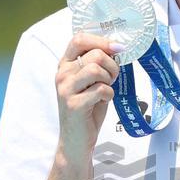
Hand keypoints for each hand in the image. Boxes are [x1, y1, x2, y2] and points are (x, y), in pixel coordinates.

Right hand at [55, 33, 122, 164]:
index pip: (79, 39)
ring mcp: (66, 89)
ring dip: (110, 79)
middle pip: (95, 54)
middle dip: (112, 65)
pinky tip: (103, 101)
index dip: (102, 40)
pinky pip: (101, 89)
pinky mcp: (74, 104)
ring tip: (108, 89)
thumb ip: (97, 65)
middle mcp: (62, 74)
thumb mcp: (91, 83)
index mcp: (65, 65)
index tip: (118, 48)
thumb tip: (117, 48)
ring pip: (97, 69)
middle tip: (113, 78)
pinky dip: (109, 95)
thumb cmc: (87, 110)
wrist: (76, 140)